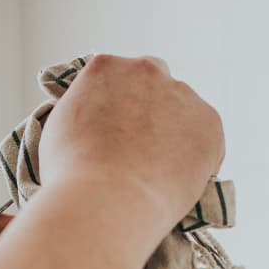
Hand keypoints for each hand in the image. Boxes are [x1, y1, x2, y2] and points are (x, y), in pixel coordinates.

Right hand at [39, 55, 223, 252]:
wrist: (105, 202)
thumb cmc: (72, 176)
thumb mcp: (60, 130)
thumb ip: (84, 113)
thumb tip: (93, 121)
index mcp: (105, 66)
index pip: (119, 79)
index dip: (120, 107)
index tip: (119, 132)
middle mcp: (146, 69)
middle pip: (156, 85)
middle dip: (152, 111)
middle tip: (141, 151)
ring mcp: (182, 94)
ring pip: (184, 112)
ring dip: (176, 135)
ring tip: (158, 175)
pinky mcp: (209, 121)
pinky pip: (207, 140)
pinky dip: (199, 159)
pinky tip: (176, 182)